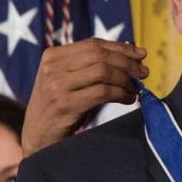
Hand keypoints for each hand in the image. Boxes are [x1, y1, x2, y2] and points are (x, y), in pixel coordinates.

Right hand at [22, 38, 148, 156]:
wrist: (37, 137)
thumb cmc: (60, 106)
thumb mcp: (69, 80)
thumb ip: (91, 66)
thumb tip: (131, 54)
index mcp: (52, 55)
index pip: (94, 44)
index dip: (121, 48)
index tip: (141, 54)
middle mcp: (52, 67)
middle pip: (100, 55)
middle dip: (127, 62)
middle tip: (144, 72)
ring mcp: (57, 85)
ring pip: (102, 71)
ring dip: (125, 79)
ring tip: (135, 88)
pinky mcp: (65, 105)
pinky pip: (102, 92)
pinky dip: (120, 94)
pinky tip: (128, 99)